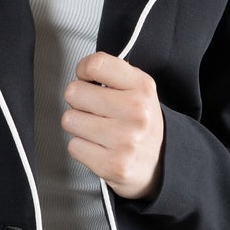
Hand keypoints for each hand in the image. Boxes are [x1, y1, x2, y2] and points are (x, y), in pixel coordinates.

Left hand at [61, 51, 165, 201]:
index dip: (84, 70)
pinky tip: (99, 147)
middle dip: (79, 101)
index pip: (96, 64)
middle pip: (74, 92)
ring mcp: (125, 140)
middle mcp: (137, 112)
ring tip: (98, 129)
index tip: (88, 79)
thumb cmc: (140, 121)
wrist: (160, 162)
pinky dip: (82, 147)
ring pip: (69, 120)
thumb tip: (82, 70)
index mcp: (142, 87)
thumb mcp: (138, 88)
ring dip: (78, 126)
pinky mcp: (113, 165)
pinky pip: (73, 146)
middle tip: (95, 109)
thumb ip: (112, 72)